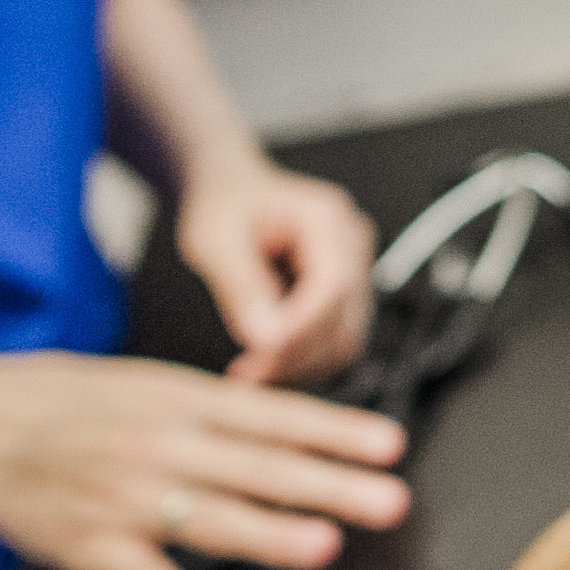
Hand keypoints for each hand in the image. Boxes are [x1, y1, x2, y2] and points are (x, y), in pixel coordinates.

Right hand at [0, 353, 407, 569]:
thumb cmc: (64, 403)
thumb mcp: (144, 385)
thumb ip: (214, 411)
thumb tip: (289, 428)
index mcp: (178, 401)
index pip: (274, 417)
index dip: (335, 433)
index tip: (390, 447)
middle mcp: (158, 446)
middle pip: (257, 468)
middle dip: (329, 485)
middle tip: (389, 501)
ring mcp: (124, 497)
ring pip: (208, 518)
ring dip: (268, 532)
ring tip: (323, 545)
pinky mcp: (88, 545)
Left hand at [178, 159, 377, 386]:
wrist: (232, 194)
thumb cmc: (224, 205)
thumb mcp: (215, 239)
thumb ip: (241, 285)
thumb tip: (265, 337)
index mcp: (326, 219)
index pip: (333, 286)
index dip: (301, 328)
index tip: (261, 352)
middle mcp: (351, 246)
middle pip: (344, 321)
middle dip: (296, 355)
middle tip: (247, 374)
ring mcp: (354, 273)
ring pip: (344, 341)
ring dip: (300, 366)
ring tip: (251, 372)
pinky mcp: (344, 298)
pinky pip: (334, 343)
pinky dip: (302, 360)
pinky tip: (266, 362)